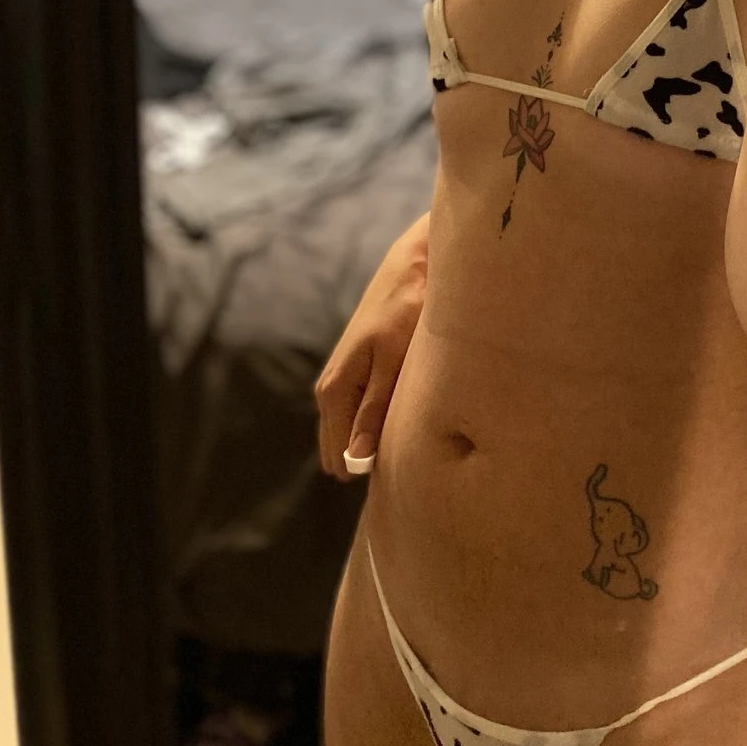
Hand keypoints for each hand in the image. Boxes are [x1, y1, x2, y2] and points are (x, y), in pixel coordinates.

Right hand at [314, 212, 429, 480]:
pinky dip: (380, 421)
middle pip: (343, 444)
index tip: (396, 479)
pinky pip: (363, 411)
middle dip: (369, 458)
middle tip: (409, 465)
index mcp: (335, 390)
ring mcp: (346, 379)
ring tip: (412, 445)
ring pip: (355, 428)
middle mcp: (333, 388)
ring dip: (377, 439)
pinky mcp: (362, 370)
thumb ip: (376, 408)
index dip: (365, 470)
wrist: (413, 266)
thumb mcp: (395, 361)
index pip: (338, 452)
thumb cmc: (407, 311)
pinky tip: (404, 422)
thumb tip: (358, 455)